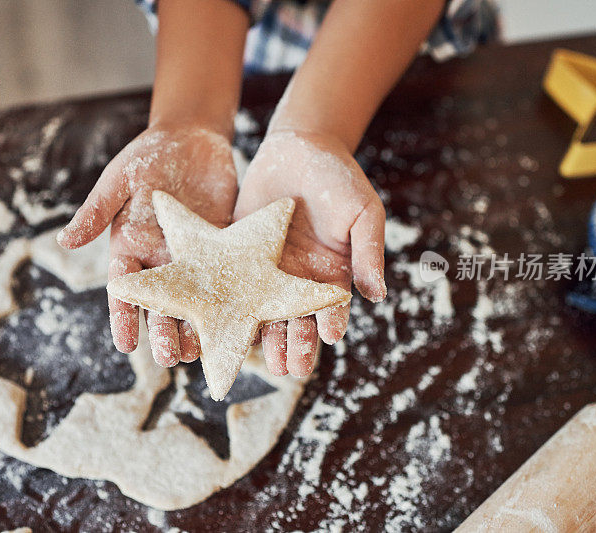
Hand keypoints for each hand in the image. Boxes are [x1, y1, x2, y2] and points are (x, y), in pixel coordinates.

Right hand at [57, 126, 236, 365]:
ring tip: (202, 353)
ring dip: (196, 326)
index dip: (123, 317)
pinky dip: (229, 302)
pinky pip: (226, 280)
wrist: (191, 137)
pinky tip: (238, 324)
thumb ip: (97, 211)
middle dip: (163, 332)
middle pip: (161, 304)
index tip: (125, 346)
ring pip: (194, 300)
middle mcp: (161, 260)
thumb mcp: (118, 180)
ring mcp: (193, 257)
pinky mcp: (223, 248)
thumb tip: (64, 241)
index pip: (124, 290)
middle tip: (169, 359)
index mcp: (130, 247)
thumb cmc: (146, 156)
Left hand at [234, 129, 385, 376]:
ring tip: (256, 358)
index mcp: (330, 276)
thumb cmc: (339, 178)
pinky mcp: (238, 257)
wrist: (300, 146)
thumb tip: (377, 296)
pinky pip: (231, 286)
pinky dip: (225, 308)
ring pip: (261, 313)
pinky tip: (218, 326)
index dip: (328, 324)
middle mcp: (298, 281)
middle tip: (287, 368)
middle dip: (293, 345)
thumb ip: (368, 252)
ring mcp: (266, 271)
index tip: (327, 337)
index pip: (330, 309)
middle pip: (294, 321)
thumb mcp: (363, 211)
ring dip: (261, 338)